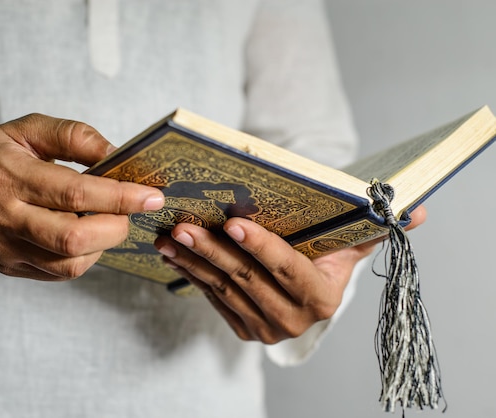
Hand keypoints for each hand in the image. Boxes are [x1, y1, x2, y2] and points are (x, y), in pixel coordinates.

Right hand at [0, 114, 164, 280]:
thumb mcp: (27, 128)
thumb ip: (74, 136)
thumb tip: (118, 155)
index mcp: (7, 176)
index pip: (75, 193)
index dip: (120, 197)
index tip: (153, 196)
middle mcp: (3, 218)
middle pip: (74, 238)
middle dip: (116, 226)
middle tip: (131, 209)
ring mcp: (4, 249)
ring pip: (69, 264)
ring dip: (102, 243)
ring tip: (105, 219)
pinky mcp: (9, 268)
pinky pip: (59, 273)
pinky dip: (84, 255)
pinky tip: (85, 233)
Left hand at [154, 205, 426, 342]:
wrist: (309, 297)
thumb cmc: (328, 262)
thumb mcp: (351, 246)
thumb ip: (375, 228)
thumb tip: (418, 209)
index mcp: (321, 299)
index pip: (287, 269)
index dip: (261, 247)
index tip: (234, 223)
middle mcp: (292, 320)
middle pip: (247, 279)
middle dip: (213, 251)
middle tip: (186, 225)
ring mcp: (264, 329)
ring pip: (223, 289)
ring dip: (193, 262)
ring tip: (171, 237)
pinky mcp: (243, 330)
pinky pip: (212, 300)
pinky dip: (191, 275)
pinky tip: (174, 254)